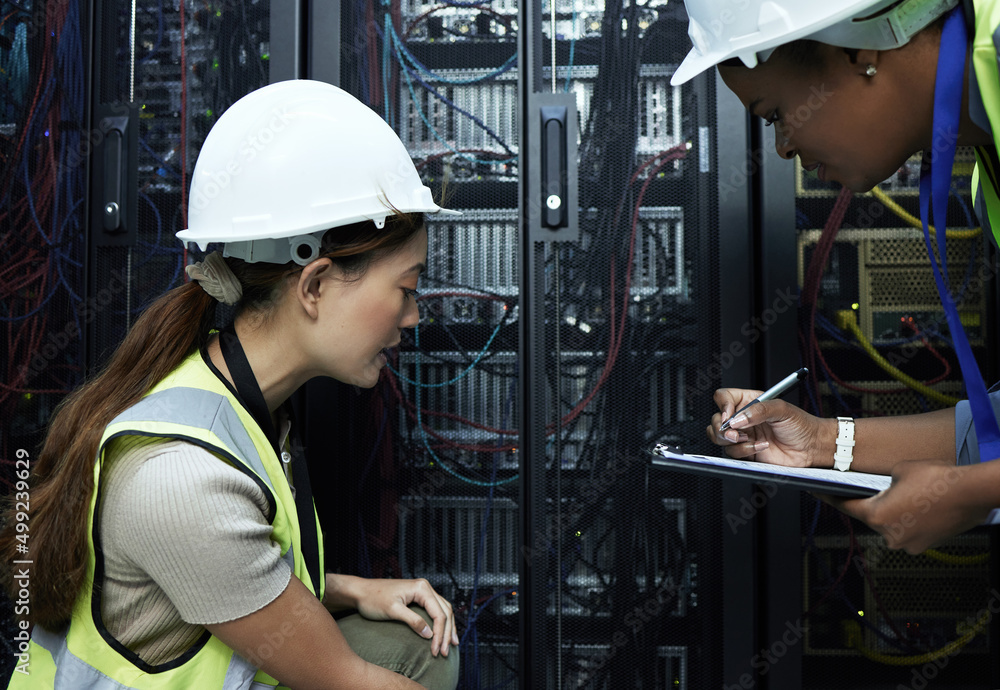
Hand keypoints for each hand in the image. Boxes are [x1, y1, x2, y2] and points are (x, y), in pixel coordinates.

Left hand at [352, 577, 458, 656]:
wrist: (361, 591)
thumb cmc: (373, 599)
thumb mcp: (393, 611)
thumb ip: (412, 621)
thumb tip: (429, 635)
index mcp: (421, 588)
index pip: (439, 613)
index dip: (439, 634)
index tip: (436, 650)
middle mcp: (425, 587)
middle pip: (445, 611)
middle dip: (446, 633)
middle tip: (444, 652)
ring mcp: (423, 591)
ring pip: (443, 610)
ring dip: (448, 628)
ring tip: (451, 644)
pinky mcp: (418, 597)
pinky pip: (436, 609)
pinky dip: (441, 622)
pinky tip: (443, 632)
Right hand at [706, 388, 834, 467]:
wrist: (811, 448)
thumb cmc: (801, 425)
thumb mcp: (782, 409)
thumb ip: (758, 411)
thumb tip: (737, 419)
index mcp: (749, 401)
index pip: (723, 398)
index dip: (722, 405)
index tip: (729, 415)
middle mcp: (743, 418)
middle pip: (716, 420)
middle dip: (722, 428)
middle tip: (736, 433)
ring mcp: (743, 435)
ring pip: (719, 438)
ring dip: (732, 441)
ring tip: (748, 439)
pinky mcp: (746, 451)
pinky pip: (732, 452)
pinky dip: (745, 451)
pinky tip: (761, 447)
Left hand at [818, 459, 990, 553]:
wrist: (971, 492)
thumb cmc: (938, 479)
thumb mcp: (899, 470)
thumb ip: (881, 481)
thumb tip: (882, 485)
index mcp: (877, 516)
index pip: (844, 506)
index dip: (829, 497)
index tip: (818, 492)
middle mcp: (890, 535)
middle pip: (869, 517)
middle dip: (869, 503)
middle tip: (872, 489)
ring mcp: (908, 543)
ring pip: (890, 526)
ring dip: (891, 513)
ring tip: (904, 496)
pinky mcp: (925, 545)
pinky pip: (907, 531)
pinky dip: (908, 520)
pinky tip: (917, 506)